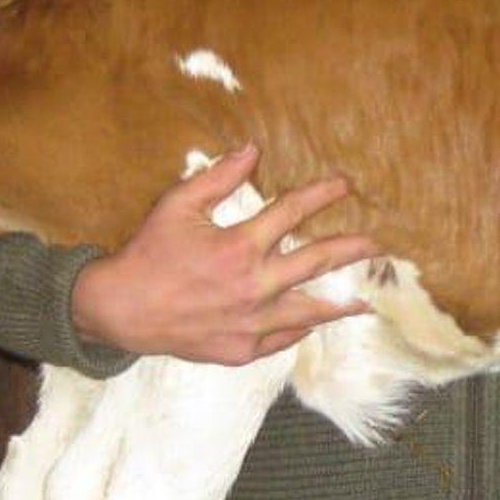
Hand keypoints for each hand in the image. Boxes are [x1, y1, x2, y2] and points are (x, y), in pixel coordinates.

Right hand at [70, 144, 379, 363]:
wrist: (121, 310)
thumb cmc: (148, 253)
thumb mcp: (177, 205)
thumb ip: (218, 177)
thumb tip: (252, 150)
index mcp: (239, 247)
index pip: (292, 212)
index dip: (321, 194)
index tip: (344, 185)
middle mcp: (252, 286)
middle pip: (316, 262)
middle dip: (352, 249)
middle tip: (378, 244)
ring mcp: (250, 322)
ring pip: (308, 311)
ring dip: (339, 304)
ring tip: (365, 302)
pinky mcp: (241, 349)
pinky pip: (281, 339)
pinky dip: (299, 329)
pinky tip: (314, 323)